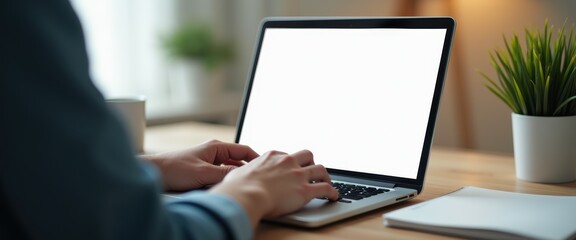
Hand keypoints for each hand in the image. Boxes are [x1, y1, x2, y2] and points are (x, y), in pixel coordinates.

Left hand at [140, 140, 258, 190]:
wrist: (153, 174)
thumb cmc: (174, 169)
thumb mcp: (204, 173)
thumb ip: (225, 174)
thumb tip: (244, 177)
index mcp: (216, 147)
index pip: (244, 151)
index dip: (257, 159)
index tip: (267, 168)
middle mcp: (214, 153)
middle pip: (239, 162)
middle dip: (248, 170)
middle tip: (259, 180)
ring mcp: (209, 163)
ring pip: (229, 171)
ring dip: (235, 178)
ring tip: (246, 186)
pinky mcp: (203, 173)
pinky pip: (220, 177)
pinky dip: (226, 183)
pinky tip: (228, 190)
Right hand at [209, 149, 338, 227]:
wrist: (246, 196)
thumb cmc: (237, 188)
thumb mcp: (236, 174)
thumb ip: (240, 174)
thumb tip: (234, 178)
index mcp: (271, 157)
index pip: (286, 155)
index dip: (290, 163)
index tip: (290, 169)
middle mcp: (287, 162)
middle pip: (307, 155)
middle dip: (311, 163)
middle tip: (311, 171)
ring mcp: (298, 175)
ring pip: (320, 169)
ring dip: (325, 176)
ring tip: (326, 182)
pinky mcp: (305, 190)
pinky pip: (326, 188)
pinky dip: (332, 192)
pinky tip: (334, 197)